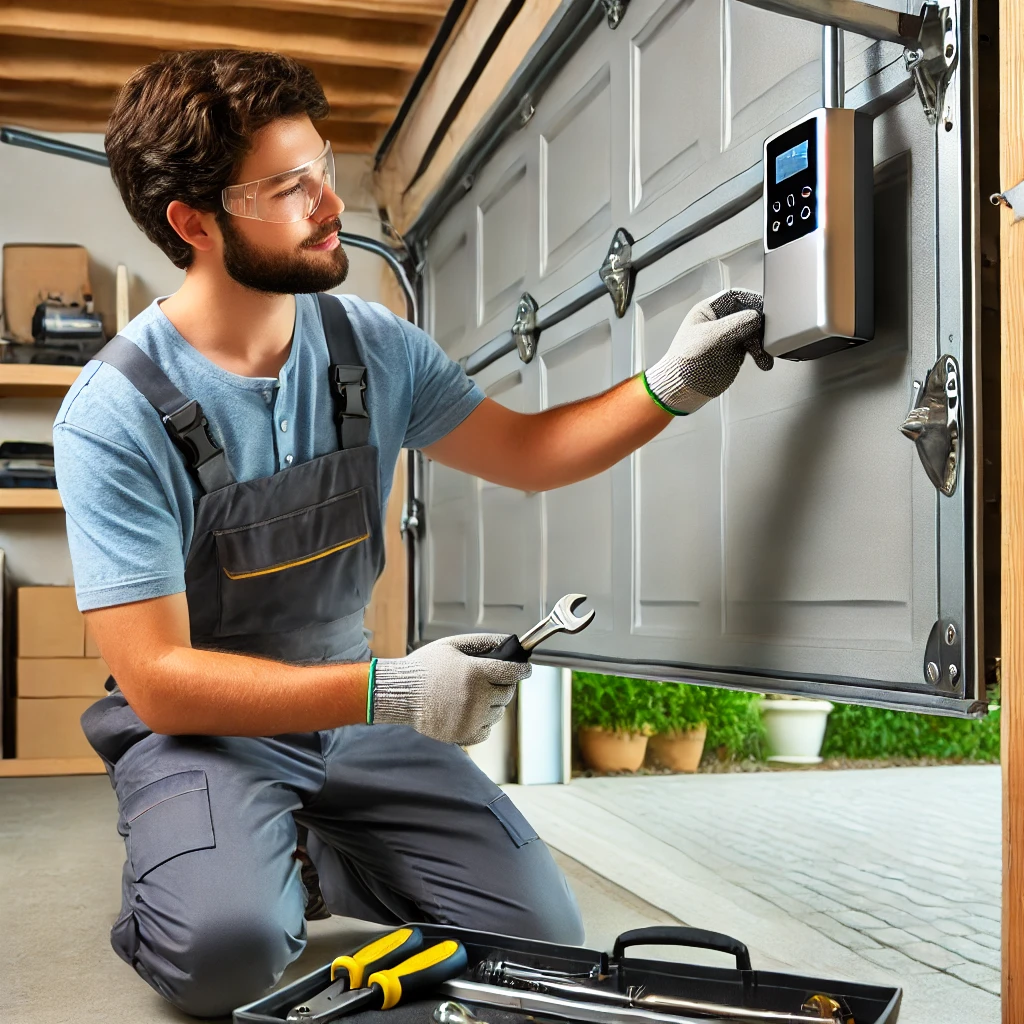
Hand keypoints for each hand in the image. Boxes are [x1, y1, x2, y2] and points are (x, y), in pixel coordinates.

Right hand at [370, 633, 530, 745]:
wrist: (400, 693)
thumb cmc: (426, 666)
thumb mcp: (453, 645)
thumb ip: (484, 642)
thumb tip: (511, 642)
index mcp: (475, 673)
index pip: (512, 672)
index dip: (523, 669)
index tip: (526, 668)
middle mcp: (476, 698)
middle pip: (507, 693)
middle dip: (502, 685)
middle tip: (488, 680)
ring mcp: (470, 719)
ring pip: (498, 712)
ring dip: (491, 703)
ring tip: (470, 695)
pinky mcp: (463, 735)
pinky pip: (487, 730)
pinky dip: (482, 721)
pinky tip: (466, 710)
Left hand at [643, 288, 771, 414]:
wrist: (682, 390)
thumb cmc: (685, 363)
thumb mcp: (712, 338)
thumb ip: (736, 324)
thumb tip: (757, 316)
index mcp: (708, 311)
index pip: (736, 297)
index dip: (752, 301)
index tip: (766, 309)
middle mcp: (719, 322)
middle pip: (748, 314)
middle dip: (760, 327)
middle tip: (766, 338)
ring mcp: (727, 337)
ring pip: (753, 332)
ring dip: (762, 343)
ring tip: (764, 356)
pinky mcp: (733, 353)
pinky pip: (753, 348)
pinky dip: (761, 354)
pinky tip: (763, 362)